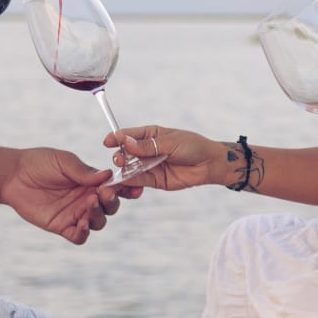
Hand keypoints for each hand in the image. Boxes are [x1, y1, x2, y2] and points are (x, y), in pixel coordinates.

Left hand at [1, 149, 121, 244]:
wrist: (13, 175)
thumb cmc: (39, 163)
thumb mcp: (64, 161)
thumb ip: (84, 172)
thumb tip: (108, 175)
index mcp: (91, 182)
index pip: (115, 187)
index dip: (127, 189)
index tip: (135, 187)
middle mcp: (86, 199)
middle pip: (110, 207)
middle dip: (112, 202)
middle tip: (105, 193)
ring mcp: (75, 213)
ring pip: (97, 222)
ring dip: (98, 216)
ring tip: (89, 204)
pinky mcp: (61, 226)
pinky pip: (79, 236)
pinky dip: (83, 233)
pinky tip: (80, 224)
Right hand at [104, 125, 223, 190]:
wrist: (210, 164)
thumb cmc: (192, 146)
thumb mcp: (170, 142)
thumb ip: (148, 146)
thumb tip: (126, 143)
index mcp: (150, 134)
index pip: (129, 135)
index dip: (116, 138)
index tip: (107, 142)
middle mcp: (147, 150)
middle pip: (126, 152)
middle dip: (120, 155)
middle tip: (120, 159)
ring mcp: (150, 165)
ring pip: (130, 167)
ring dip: (123, 170)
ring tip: (121, 171)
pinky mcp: (154, 180)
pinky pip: (139, 180)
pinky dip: (130, 182)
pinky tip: (124, 182)